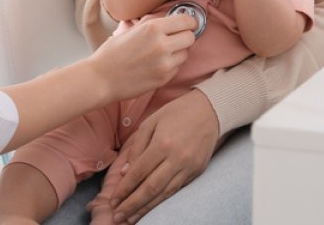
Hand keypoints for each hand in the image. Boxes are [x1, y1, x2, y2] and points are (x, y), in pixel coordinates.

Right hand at [90, 15, 195, 100]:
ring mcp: (164, 64)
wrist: (101, 78)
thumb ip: (153, 25)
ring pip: (186, 54)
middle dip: (185, 37)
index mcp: (153, 28)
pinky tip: (156, 65)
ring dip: (178, 52)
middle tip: (176, 38)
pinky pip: (177, 68)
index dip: (189, 22)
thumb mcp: (131, 30)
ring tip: (162, 53)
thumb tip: (172, 21)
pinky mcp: (163, 79)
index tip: (187, 24)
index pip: (187, 21)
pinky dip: (171, 65)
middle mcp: (162, 45)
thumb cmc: (112, 53)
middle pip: (191, 37)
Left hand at [108, 90, 219, 222]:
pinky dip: (162, 201)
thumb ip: (137, 147)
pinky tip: (151, 208)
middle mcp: (176, 158)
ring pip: (164, 194)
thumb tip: (125, 172)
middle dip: (132, 204)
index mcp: (162, 144)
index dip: (124, 189)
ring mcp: (189, 167)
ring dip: (146, 208)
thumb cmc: (176, 113)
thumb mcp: (151, 122)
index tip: (113, 200)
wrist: (210, 110)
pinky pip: (176, 190)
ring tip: (131, 219)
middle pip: (151, 188)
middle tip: (118, 217)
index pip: (139, 172)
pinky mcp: (197, 171)